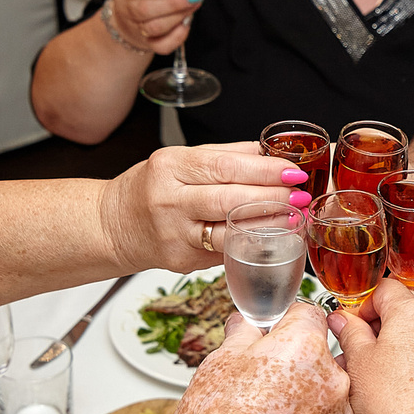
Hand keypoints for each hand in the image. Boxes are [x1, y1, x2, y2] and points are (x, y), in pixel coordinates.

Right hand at [101, 141, 306, 273]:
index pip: (224, 166)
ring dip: (268, 225)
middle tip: (301, 196)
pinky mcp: (181, 261)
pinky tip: (273, 239)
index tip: (292, 171)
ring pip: (229, 232)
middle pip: (229, 199)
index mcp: (170, 166)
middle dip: (272, 198)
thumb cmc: (150, 188)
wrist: (112, 226)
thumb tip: (270, 152)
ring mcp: (174, 235)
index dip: (263, 170)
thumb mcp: (180, 160)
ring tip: (295, 218)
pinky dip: (251, 245)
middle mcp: (169, 201)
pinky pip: (224, 253)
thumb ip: (225, 155)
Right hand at [102, 0, 197, 54]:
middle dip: (173, 3)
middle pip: (144, 9)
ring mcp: (136, 28)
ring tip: (195, 4)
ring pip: (155, 27)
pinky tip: (187, 22)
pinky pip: (162, 45)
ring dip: (179, 16)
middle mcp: (127, 8)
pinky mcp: (148, 44)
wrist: (129, 22)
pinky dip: (178, 35)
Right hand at [165, 303, 351, 413]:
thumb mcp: (219, 363)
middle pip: (319, 355)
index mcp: (305, 347)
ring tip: (263, 413)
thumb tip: (246, 325)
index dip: (285, 321)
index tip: (270, 332)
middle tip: (258, 379)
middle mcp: (333, 379)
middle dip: (294, 360)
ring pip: (323, 391)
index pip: (308, 313)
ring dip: (302, 395)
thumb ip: (242, 335)